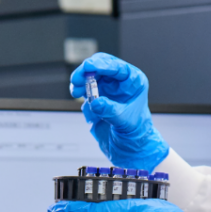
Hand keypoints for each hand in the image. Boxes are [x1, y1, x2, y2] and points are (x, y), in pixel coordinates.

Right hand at [69, 53, 169, 171]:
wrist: (128, 146)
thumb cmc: (135, 132)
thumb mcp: (125, 121)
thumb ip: (110, 111)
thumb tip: (96, 102)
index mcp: (133, 82)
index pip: (117, 67)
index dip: (102, 64)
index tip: (89, 66)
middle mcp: (120, 83)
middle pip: (101, 66)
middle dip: (88, 70)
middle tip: (78, 77)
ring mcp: (107, 89)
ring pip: (91, 75)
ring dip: (81, 79)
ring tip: (76, 88)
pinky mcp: (96, 97)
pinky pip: (85, 87)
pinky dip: (78, 88)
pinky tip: (77, 94)